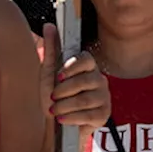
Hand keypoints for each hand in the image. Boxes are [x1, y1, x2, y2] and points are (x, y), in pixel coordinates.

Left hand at [42, 23, 110, 141]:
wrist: (54, 126)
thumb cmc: (53, 98)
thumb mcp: (48, 73)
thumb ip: (52, 49)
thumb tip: (49, 25)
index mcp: (87, 68)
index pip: (87, 59)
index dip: (72, 67)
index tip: (58, 76)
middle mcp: (99, 80)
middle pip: (86, 80)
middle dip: (64, 91)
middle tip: (53, 98)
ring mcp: (104, 98)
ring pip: (86, 99)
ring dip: (65, 106)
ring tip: (54, 110)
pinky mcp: (104, 115)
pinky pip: (90, 115)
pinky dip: (72, 118)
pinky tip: (62, 119)